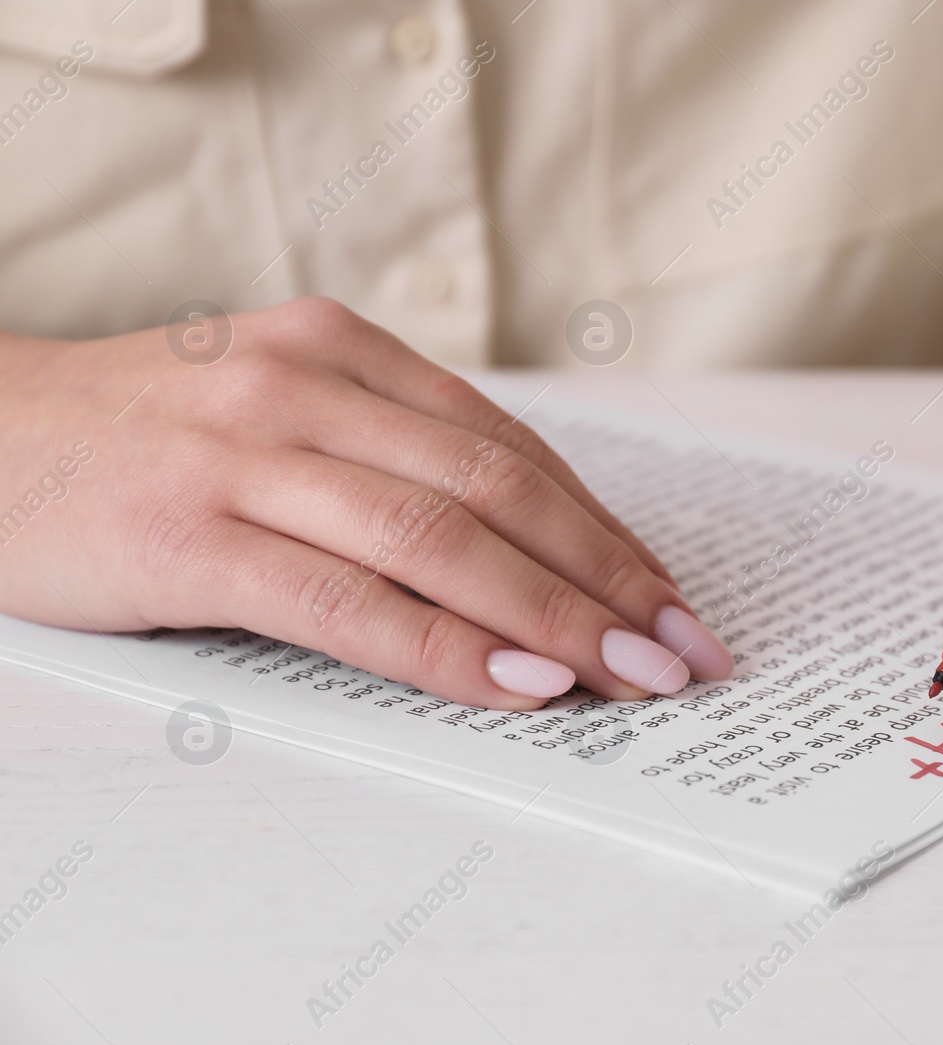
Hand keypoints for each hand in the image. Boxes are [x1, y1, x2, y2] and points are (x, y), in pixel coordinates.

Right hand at [0, 297, 730, 708]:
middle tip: (685, 649)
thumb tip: (531, 550)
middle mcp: (307, 385)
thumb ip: (388, 454)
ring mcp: (248, 455)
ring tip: (634, 677)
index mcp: (343, 349)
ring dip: (556, 617)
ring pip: (441, 540)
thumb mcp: (279, 409)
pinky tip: (519, 683)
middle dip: (610, 578)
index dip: (605, 528)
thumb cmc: (145, 441)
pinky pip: (347, 601)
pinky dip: (446, 646)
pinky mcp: (192, 536)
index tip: (669, 596)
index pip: (511, 448)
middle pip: (500, 488)